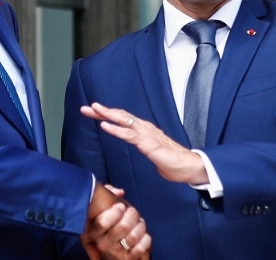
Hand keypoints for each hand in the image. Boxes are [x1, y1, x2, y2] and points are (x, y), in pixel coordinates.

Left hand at [81, 103, 208, 183]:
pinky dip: (116, 129)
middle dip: (102, 112)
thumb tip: (144, 150)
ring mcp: (147, 135)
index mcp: (145, 131)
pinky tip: (105, 125)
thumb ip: (146, 149)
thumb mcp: (154, 154)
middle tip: (85, 108)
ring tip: (93, 109)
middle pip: (120, 116)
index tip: (93, 113)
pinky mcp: (148, 144)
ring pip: (124, 121)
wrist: (190, 167)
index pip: (123, 120)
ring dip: (107, 115)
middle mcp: (145, 128)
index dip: (108, 116)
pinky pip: (129, 135)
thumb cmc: (174, 163)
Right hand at [81, 183, 150, 259]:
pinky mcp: (127, 259)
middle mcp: (103, 243)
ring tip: (139, 223)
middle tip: (132, 212)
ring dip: (140, 226)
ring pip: (134, 236)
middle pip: (124, 226)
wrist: (112, 250)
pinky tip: (143, 234)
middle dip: (132, 215)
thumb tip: (120, 192)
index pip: (103, 223)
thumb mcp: (102, 206)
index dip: (116, 212)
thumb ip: (108, 192)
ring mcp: (115, 252)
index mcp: (94, 231)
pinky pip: (141, 248)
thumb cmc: (109, 223)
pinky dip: (146, 239)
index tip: (121, 207)